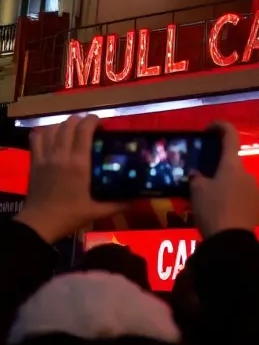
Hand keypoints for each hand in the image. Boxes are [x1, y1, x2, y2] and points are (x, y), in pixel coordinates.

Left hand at [15, 114, 119, 243]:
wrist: (40, 224)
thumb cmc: (70, 216)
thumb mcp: (98, 211)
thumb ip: (118, 204)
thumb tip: (137, 201)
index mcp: (79, 164)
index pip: (84, 130)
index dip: (93, 120)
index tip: (102, 124)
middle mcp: (62, 155)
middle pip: (68, 124)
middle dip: (80, 120)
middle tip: (90, 128)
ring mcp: (45, 157)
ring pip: (52, 128)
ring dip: (63, 125)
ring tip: (72, 130)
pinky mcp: (34, 162)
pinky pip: (36, 138)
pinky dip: (44, 132)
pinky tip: (51, 137)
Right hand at [189, 123, 258, 238]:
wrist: (232, 242)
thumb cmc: (213, 210)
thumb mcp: (197, 192)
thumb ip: (197, 178)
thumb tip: (198, 174)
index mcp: (232, 165)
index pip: (230, 135)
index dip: (221, 127)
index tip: (209, 128)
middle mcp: (247, 173)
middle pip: (231, 164)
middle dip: (217, 169)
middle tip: (201, 180)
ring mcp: (255, 189)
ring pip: (236, 181)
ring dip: (224, 185)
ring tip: (208, 200)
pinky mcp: (257, 205)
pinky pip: (242, 195)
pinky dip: (231, 198)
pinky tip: (220, 211)